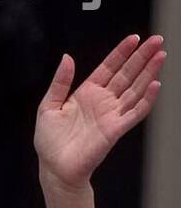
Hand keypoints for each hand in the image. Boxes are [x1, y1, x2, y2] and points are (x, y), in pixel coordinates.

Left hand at [34, 34, 165, 190]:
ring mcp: (111, 115)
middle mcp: (103, 102)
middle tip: (157, 40)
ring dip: (149, 73)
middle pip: (127, 74)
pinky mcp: (115, 130)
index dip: (121, 52)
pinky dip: (146, 100)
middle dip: (142, 57)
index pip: (109, 67)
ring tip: (160, 56)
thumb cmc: (50, 142)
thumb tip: (67, 58)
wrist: (54, 168)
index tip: (134, 38)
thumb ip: (59, 82)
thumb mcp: (48, 106)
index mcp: (87, 93)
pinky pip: (135, 113)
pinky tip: (154, 85)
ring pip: (135, 89)